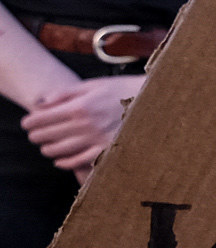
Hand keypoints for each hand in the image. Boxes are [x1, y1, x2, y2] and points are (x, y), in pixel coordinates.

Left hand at [22, 74, 143, 170]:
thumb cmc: (124, 90)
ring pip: (57, 151)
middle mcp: (85, 125)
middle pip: (45, 136)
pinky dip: (64, 162)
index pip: (41, 119)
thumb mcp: (95, 85)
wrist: (156, 103)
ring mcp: (95, 140)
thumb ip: (66, 93)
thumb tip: (41, 103)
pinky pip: (76, 162)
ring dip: (48, 148)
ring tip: (47, 144)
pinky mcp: (106, 151)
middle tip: (35, 133)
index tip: (28, 122)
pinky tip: (60, 158)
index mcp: (80, 107)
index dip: (30, 122)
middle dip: (36, 135)